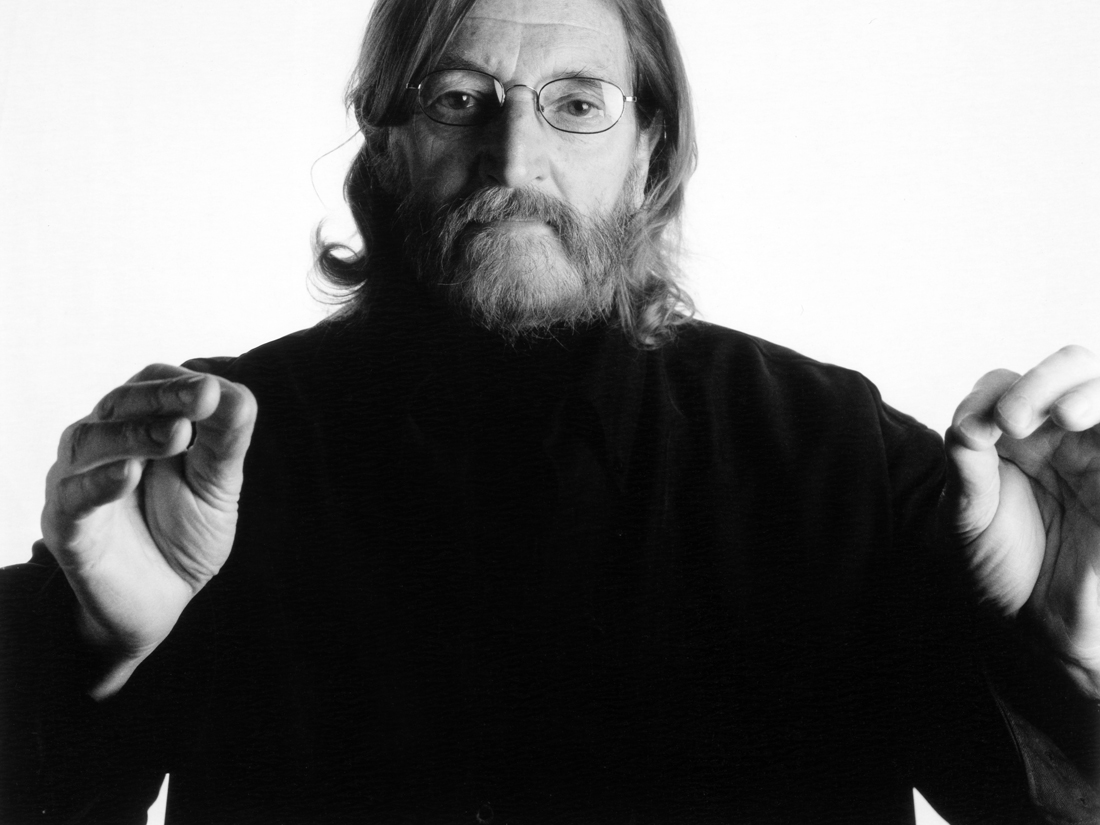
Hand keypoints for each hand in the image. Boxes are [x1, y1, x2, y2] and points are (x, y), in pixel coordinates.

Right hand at [41, 363, 255, 696]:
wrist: (159, 604)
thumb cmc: (185, 534)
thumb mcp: (217, 485)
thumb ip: (225, 442)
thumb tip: (238, 394)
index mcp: (139, 426)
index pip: (152, 385)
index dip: (181, 384)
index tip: (214, 389)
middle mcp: (102, 444)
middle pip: (121, 403)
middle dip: (163, 398)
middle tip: (202, 396)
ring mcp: (79, 481)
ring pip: (90, 441)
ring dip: (134, 434)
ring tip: (176, 434)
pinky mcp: (68, 526)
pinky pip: (74, 498)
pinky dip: (98, 482)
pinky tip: (128, 473)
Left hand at [944, 345, 1099, 698]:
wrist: (1041, 633)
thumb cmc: (1003, 569)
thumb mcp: (966, 517)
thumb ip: (967, 468)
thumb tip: (969, 422)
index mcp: (1017, 437)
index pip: (1006, 384)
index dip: (988, 395)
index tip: (971, 432)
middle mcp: (1064, 437)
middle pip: (1071, 370)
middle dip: (1043, 381)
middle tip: (1012, 421)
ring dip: (1086, 392)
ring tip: (1062, 417)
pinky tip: (1084, 429)